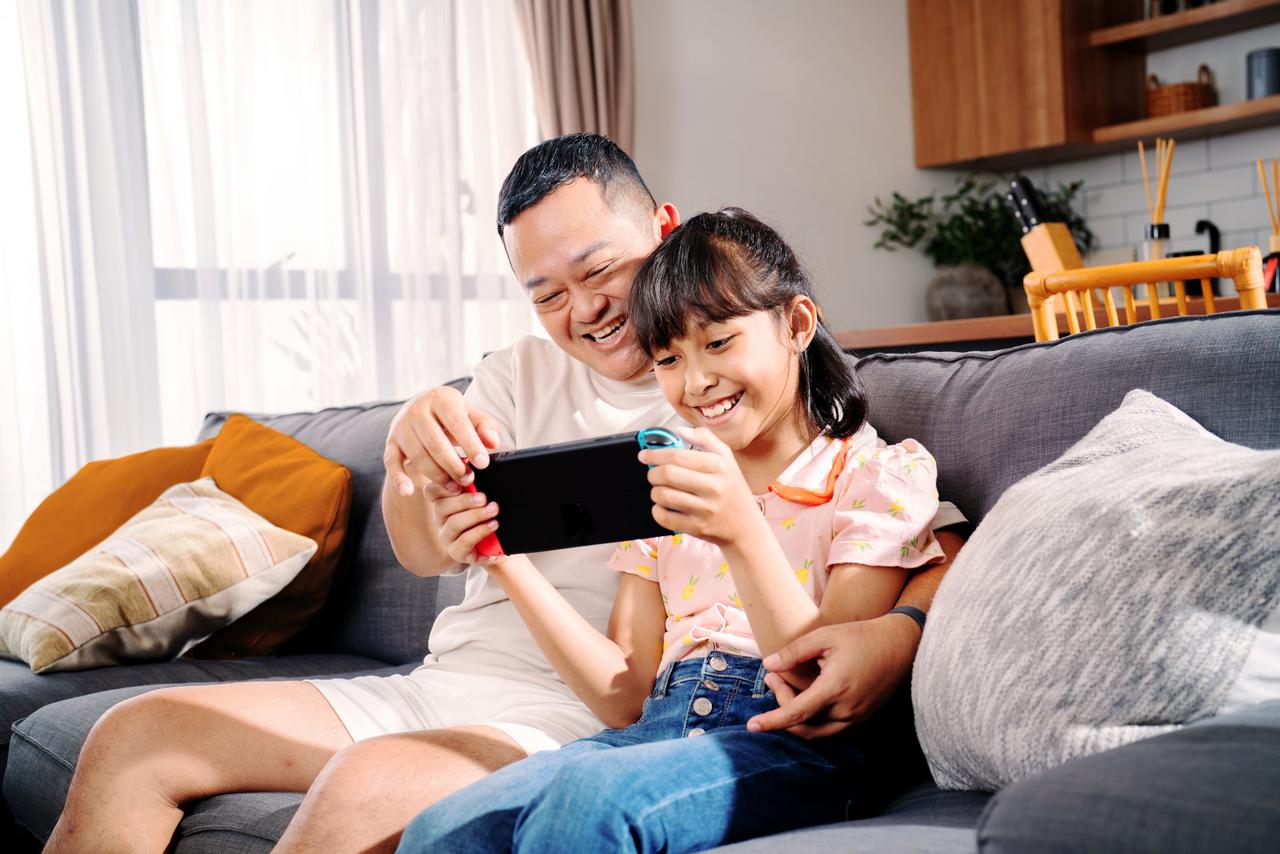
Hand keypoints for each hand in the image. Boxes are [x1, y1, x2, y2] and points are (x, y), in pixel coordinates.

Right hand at [384, 386, 501, 496]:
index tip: (483, 463)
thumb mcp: (470, 414)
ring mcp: (401, 427)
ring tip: (454, 486)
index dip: (471, 445)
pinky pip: (392, 462)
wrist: (419, 409)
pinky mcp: (391, 443)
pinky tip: (408, 491)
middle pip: (436, 442)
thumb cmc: (450, 415)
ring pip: (418, 456)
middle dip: (454, 465)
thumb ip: (485, 427)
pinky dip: (399, 478)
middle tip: (468, 479)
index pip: (457, 423)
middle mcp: (416, 410)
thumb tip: (492, 443)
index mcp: (440, 398)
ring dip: (437, 475)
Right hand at [423, 481, 501, 564]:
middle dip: (465, 501)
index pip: (432, 491)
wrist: (499, 542)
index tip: (461, 481)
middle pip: (442, 507)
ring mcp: (447, 536)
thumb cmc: (488, 513)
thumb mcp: (482, 497)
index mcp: (443, 501)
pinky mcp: (457, 552)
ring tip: (493, 510)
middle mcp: (440, 519)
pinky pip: (464, 542)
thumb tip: (478, 468)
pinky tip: (493, 524)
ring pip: (453, 524)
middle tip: (484, 498)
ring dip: (476, 515)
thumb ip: (476, 485)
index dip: (442, 485)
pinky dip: (480, 531)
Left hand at [639, 427, 757, 546]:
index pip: (677, 455)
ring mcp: (706, 509)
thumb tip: (680, 430)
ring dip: (655, 491)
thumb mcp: (727, 459)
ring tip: (660, 490)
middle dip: (652, 473)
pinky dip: (657, 510)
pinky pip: (665, 517)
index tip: (644, 455)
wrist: (747, 527)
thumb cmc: (733, 490)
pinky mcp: (698, 528)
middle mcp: (714, 487)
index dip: (655, 454)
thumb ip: (705, 439)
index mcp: (719, 466)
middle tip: (652, 474)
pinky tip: (663, 507)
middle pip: (667, 474)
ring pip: (663, 495)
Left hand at [746, 613, 920, 738]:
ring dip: (795, 715)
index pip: (797, 713)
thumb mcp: (825, 636)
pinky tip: (804, 696)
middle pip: (803, 724)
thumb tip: (768, 665)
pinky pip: (830, 729)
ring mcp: (856, 717)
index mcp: (836, 688)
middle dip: (781, 705)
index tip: (752, 726)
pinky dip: (812, 719)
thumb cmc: (861, 637)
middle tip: (773, 678)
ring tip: (785, 686)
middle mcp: (847, 709)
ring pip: (816, 731)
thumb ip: (794, 652)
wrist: (900, 645)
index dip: (772, 721)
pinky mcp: (861, 719)